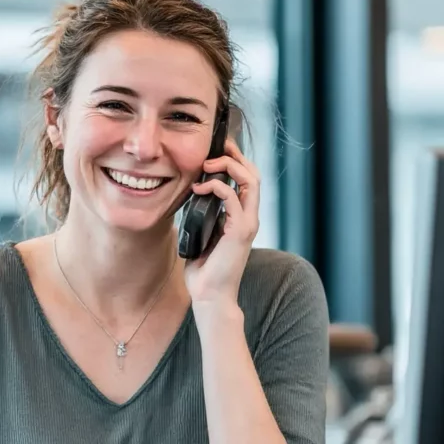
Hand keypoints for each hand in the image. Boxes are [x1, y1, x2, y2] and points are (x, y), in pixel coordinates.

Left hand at [183, 137, 259, 306]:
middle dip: (235, 155)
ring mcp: (247, 223)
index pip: (246, 179)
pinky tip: (199, 188)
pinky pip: (232, 196)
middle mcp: (249, 217)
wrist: (210, 296)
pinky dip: (216, 186)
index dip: (235, 160)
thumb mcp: (202, 233)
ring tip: (207, 164)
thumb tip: (190, 195)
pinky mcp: (239, 231)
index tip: (216, 149)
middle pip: (253, 174)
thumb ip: (203, 214)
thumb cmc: (204, 270)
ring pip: (250, 180)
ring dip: (229, 165)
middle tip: (214, 147)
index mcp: (242, 217)